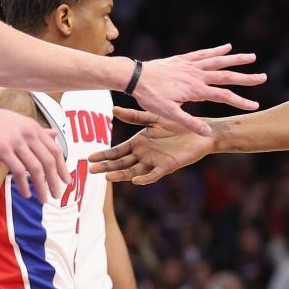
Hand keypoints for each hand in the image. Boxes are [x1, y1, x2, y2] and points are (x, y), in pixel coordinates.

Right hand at [0, 101, 68, 200]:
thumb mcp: (19, 122)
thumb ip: (37, 130)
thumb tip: (55, 134)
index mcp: (34, 127)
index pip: (55, 149)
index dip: (62, 167)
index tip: (66, 180)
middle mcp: (28, 133)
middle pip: (49, 161)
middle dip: (55, 180)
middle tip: (57, 194)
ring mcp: (16, 141)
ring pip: (36, 168)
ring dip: (42, 187)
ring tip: (44, 199)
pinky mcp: (2, 150)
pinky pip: (19, 171)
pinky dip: (25, 185)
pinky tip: (26, 194)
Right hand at [88, 108, 214, 183]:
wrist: (199, 131)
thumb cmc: (177, 124)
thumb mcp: (153, 117)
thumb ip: (134, 116)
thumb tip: (113, 109)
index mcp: (138, 143)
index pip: (117, 151)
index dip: (104, 155)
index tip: (90, 158)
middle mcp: (143, 155)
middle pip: (121, 163)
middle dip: (107, 167)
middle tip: (91, 171)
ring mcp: (154, 162)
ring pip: (134, 171)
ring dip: (122, 175)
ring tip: (108, 177)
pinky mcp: (167, 166)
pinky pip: (154, 174)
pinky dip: (145, 178)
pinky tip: (136, 180)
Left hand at [132, 44, 265, 135]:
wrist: (134, 77)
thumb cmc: (150, 97)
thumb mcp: (168, 114)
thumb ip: (189, 122)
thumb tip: (208, 133)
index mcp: (196, 89)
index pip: (224, 96)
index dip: (241, 101)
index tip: (255, 105)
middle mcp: (197, 75)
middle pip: (227, 75)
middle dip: (246, 77)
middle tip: (263, 77)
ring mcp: (191, 65)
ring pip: (218, 61)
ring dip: (236, 59)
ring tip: (251, 56)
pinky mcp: (183, 59)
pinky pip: (204, 53)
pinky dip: (216, 50)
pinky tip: (226, 46)